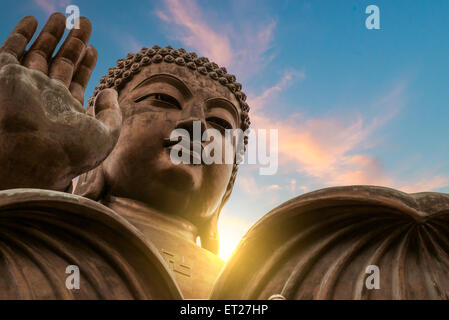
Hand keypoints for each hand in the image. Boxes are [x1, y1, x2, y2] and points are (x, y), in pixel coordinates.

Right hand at [0, 14, 121, 190]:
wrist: (32, 157)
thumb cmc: (71, 152)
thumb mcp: (105, 135)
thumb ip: (112, 113)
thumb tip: (110, 91)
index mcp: (66, 110)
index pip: (77, 80)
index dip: (86, 63)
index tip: (93, 48)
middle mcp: (45, 96)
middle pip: (61, 62)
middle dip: (72, 42)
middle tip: (84, 22)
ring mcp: (26, 85)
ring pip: (39, 53)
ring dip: (51, 34)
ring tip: (64, 16)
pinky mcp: (6, 76)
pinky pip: (11, 50)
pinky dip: (21, 34)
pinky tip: (33, 20)